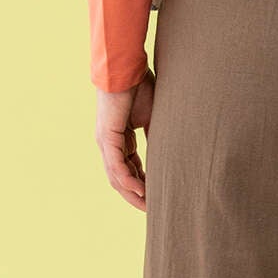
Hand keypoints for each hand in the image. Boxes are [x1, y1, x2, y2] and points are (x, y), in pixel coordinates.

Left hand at [94, 69, 154, 210]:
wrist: (127, 67)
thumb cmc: (141, 86)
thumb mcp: (153, 117)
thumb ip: (156, 136)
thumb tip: (171, 152)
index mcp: (119, 138)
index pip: (129, 169)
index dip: (142, 184)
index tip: (156, 196)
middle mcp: (109, 143)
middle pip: (120, 178)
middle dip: (136, 196)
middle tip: (151, 210)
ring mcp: (106, 141)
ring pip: (117, 176)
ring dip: (131, 193)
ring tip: (147, 206)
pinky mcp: (107, 136)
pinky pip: (116, 164)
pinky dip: (127, 179)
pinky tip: (139, 189)